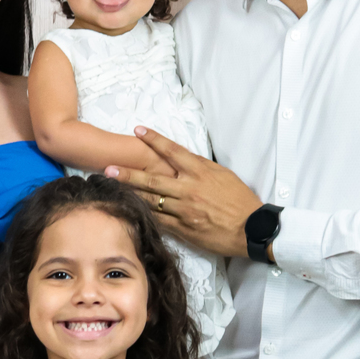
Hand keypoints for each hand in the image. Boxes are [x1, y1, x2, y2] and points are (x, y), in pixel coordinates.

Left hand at [106, 128, 261, 257]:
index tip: (138, 130)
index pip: (172, 151)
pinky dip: (145, 214)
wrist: (251, 228)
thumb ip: (201, 166)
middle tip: (108, 167)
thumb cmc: (240, 200)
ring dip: (131, 193)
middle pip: (152, 179)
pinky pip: (160, 220)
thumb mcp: (223, 175)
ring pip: (151, 200)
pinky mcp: (184, 228)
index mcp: (200, 172)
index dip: (153, 140)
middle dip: (128, 173)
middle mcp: (189, 189)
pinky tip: (131, 208)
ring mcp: (184, 210)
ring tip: (113, 187)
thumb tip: (183, 158)